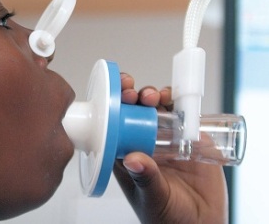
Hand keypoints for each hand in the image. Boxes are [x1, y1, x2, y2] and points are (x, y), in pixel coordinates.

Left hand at [113, 73, 227, 223]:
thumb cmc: (169, 218)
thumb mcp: (153, 197)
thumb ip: (145, 178)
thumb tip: (133, 159)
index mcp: (127, 155)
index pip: (115, 126)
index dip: (114, 109)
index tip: (116, 97)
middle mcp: (145, 144)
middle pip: (136, 112)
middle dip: (133, 98)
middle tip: (134, 94)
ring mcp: (167, 140)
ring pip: (158, 110)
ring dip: (155, 96)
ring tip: (155, 97)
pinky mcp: (191, 140)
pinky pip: (185, 116)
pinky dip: (180, 103)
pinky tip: (176, 99)